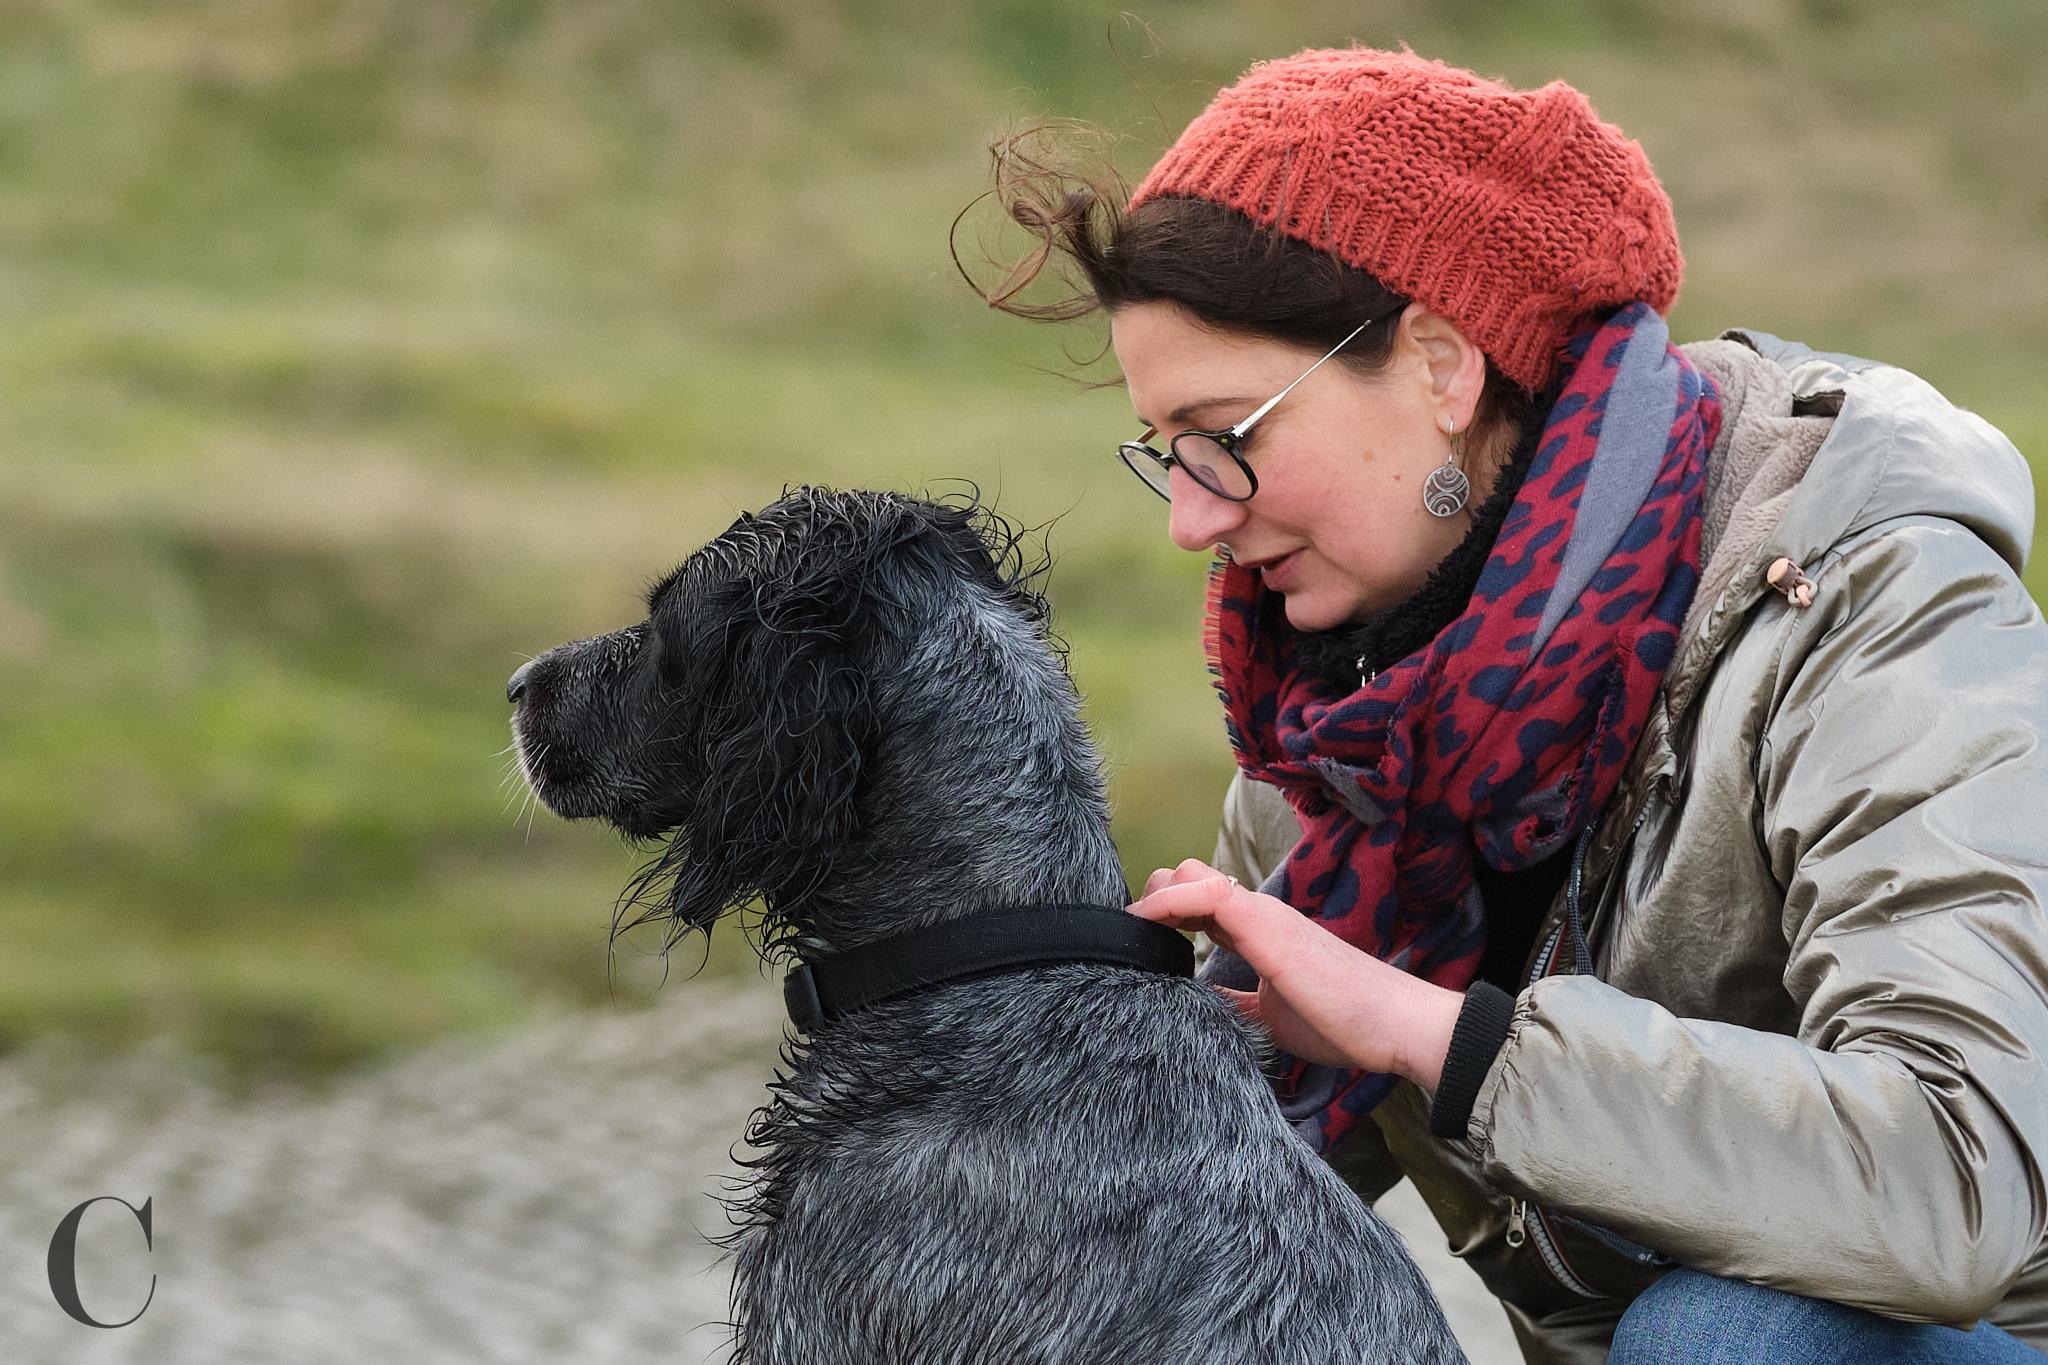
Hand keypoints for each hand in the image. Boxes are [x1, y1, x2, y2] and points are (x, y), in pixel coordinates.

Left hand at [1127, 859, 1463, 1090]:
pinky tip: (1143, 922)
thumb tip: (1195, 1005)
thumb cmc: (1341, 1021)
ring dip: (1154, 895)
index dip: (1163, 911)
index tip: (1135, 940)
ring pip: (1192, 874)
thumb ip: (1234, 1002)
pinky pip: (1205, 895)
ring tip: (1128, 927)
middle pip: (1190, 875)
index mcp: (1259, 932)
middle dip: (1153, 896)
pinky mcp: (1266, 924)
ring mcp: (1262, 914)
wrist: (1392, 1025)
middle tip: (1129, 935)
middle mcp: (1257, 913)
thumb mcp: (1269, 1016)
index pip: (1200, 902)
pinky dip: (1168, 902)